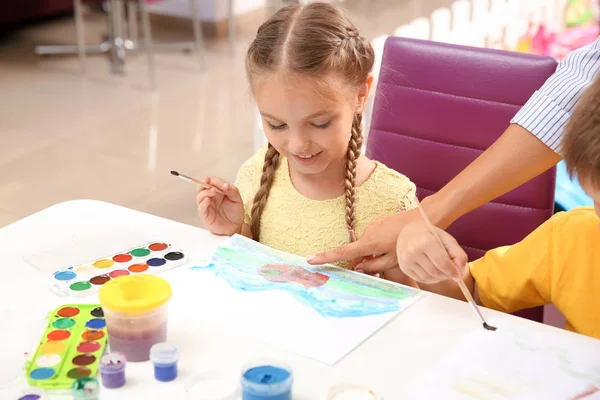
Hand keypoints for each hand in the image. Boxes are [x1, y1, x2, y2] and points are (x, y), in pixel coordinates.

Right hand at [196, 176, 243, 235]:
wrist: (235, 227)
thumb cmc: (235, 213)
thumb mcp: (237, 199)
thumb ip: (232, 191)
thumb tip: (226, 185)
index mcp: (218, 192)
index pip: (213, 182)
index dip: (216, 181)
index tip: (223, 184)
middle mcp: (211, 197)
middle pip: (202, 187)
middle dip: (205, 183)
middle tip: (208, 181)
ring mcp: (207, 205)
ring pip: (200, 196)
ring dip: (205, 192)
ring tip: (212, 190)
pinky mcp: (205, 215)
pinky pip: (201, 208)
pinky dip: (203, 203)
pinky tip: (207, 200)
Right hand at [307, 209, 421, 272]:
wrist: (421, 220)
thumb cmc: (409, 243)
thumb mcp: (393, 260)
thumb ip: (374, 266)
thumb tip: (359, 269)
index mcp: (369, 243)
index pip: (342, 252)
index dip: (326, 257)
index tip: (311, 259)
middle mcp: (367, 233)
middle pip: (356, 252)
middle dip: (361, 262)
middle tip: (377, 269)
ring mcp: (372, 226)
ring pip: (365, 246)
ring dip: (371, 254)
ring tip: (389, 256)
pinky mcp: (378, 223)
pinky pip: (372, 238)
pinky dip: (375, 246)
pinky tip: (390, 247)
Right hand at [396, 223, 467, 283]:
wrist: (408, 232)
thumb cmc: (430, 235)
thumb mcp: (447, 239)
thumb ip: (458, 254)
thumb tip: (460, 272)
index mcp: (425, 242)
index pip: (442, 264)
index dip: (453, 272)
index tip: (459, 276)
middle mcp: (413, 252)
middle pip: (436, 272)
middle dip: (447, 275)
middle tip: (451, 272)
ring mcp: (406, 261)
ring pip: (429, 278)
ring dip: (439, 278)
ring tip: (442, 270)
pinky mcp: (404, 268)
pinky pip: (421, 280)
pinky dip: (430, 278)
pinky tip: (432, 270)